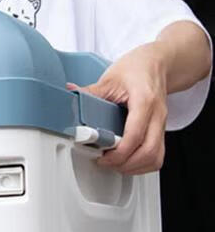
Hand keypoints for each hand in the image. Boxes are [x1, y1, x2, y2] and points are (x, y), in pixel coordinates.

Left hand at [67, 44, 167, 173]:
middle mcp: (157, 115)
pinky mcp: (161, 130)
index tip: (103, 157)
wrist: (157, 63)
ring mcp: (162, 124)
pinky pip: (158, 156)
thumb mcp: (111, 78)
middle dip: (126, 164)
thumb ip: (91, 92)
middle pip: (149, 151)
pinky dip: (143, 164)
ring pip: (156, 158)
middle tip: (106, 163)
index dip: (119, 152)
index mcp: (144, 101)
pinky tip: (128, 161)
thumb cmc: (137, 68)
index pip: (135, 135)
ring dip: (136, 167)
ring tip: (116, 164)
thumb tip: (69, 96)